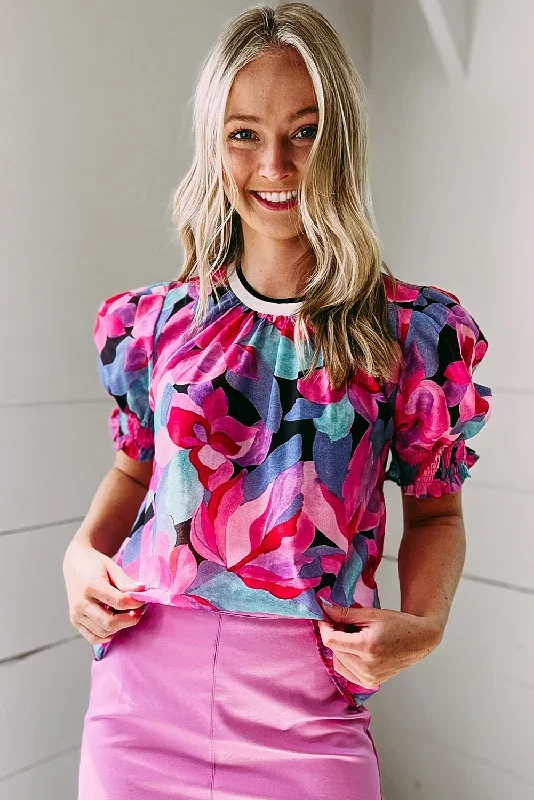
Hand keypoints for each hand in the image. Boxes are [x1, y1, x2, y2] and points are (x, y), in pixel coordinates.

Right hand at [62, 539, 146, 646]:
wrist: (75, 564)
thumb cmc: (95, 564)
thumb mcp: (112, 567)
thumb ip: (126, 581)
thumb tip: (143, 590)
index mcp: (91, 586)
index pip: (119, 601)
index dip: (135, 603)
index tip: (142, 600)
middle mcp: (81, 603)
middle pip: (110, 622)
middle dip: (129, 619)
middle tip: (138, 611)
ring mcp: (76, 614)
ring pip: (103, 632)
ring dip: (120, 627)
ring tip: (127, 615)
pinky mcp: (75, 621)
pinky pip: (93, 637)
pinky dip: (107, 636)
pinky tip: (116, 626)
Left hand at [317, 600, 442, 688]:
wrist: (418, 640)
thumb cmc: (397, 624)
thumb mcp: (370, 613)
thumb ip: (344, 613)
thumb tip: (323, 609)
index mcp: (367, 647)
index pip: (331, 640)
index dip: (324, 627)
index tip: (325, 616)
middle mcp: (367, 667)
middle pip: (334, 650)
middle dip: (335, 635)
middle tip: (347, 624)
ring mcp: (368, 678)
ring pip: (337, 661)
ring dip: (340, 648)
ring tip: (355, 637)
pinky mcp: (369, 683)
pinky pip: (346, 670)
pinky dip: (346, 659)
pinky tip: (357, 649)